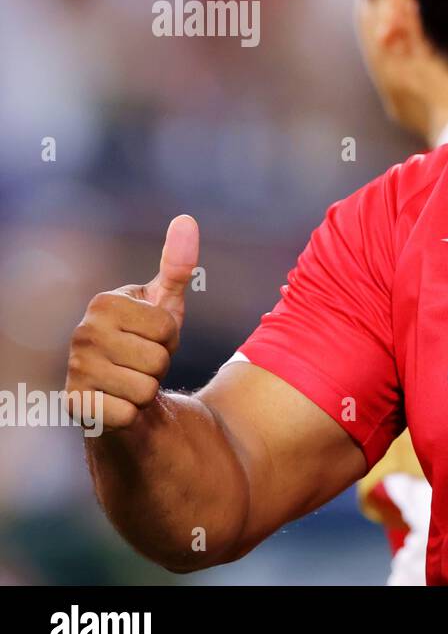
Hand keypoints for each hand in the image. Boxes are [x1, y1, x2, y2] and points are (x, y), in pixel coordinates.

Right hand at [67, 215, 199, 431]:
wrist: (122, 387)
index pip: (167, 327)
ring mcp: (75, 370)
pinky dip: (132, 413)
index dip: (170, 337)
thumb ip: (178, 264)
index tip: (152, 337)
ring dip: (148, 389)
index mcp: (104, 304)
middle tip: (143, 362)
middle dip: (160, 365)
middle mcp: (81, 334)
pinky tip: (119, 402)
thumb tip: (186, 219)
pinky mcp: (75, 405)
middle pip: (158, 359)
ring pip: (145, 389)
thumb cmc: (146, 339)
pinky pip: (128, 414)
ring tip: (132, 379)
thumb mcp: (166, 302)